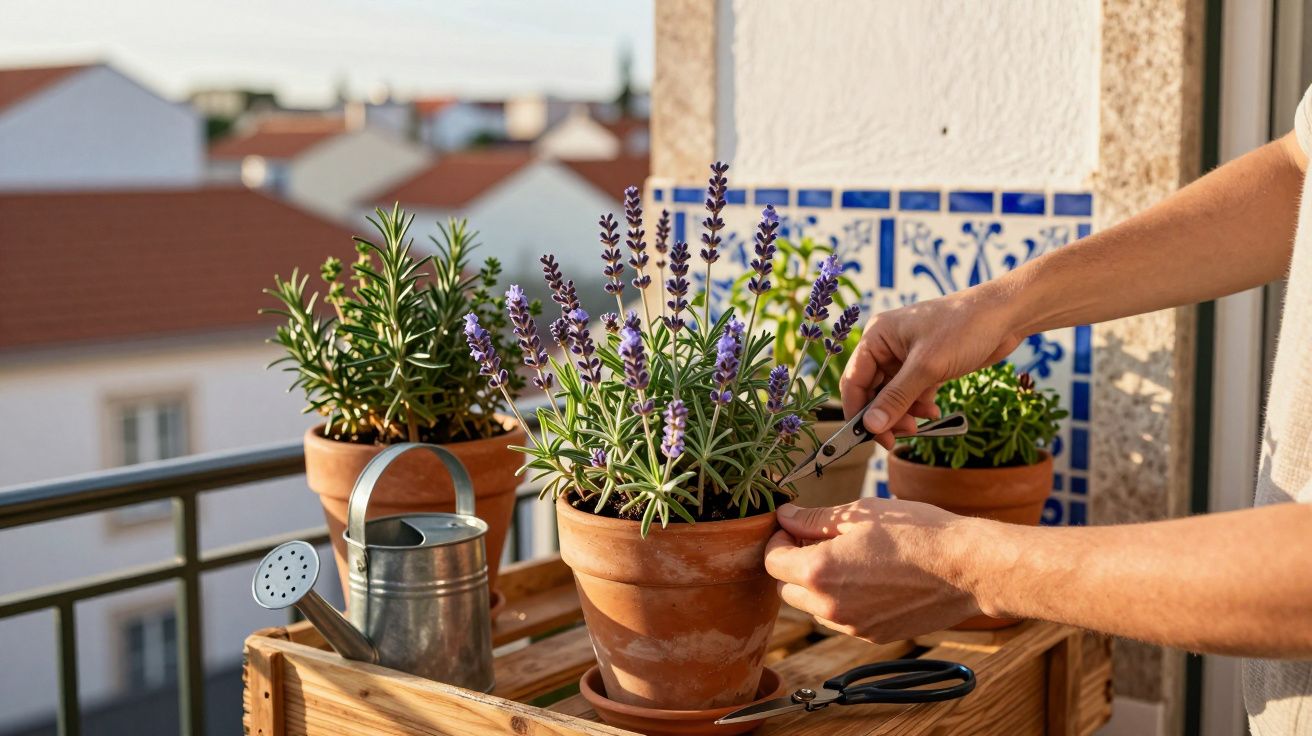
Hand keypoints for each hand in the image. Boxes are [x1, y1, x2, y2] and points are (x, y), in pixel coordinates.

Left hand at [764, 499, 986, 641]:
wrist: (966, 569)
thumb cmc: (917, 533)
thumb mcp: (860, 513)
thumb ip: (814, 518)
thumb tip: (785, 516)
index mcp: (818, 572)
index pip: (772, 562)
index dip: (778, 541)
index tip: (792, 528)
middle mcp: (829, 607)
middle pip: (786, 589)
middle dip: (794, 565)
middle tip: (817, 540)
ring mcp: (852, 626)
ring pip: (814, 607)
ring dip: (818, 585)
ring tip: (848, 558)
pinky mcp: (873, 635)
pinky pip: (842, 619)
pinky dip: (843, 600)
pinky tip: (870, 577)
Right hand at [841, 288, 1023, 447]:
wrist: (1006, 315)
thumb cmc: (963, 328)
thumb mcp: (927, 367)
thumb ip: (896, 399)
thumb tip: (870, 427)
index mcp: (877, 336)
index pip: (854, 380)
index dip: (858, 411)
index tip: (869, 437)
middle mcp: (887, 346)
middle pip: (872, 391)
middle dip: (885, 415)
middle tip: (901, 435)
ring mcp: (907, 356)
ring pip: (893, 395)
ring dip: (904, 413)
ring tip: (921, 423)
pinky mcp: (927, 365)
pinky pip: (912, 393)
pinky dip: (919, 406)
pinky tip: (933, 412)